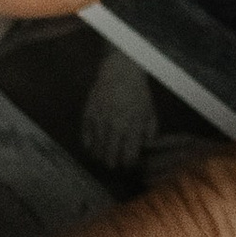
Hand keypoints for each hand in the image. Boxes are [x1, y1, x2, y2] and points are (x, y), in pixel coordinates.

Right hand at [78, 44, 157, 178]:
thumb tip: (144, 149)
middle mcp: (115, 128)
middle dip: (114, 164)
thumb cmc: (138, 93)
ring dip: (101, 157)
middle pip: (111, 159)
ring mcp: (100, 122)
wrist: (120, 72)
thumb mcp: (150, 113)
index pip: (128, 158)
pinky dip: (90, 147)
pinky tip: (94, 146)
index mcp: (133, 128)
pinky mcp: (88, 116)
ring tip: (105, 156)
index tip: (128, 163)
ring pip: (97, 152)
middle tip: (115, 162)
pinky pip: (85, 140)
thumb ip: (149, 133)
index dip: (128, 164)